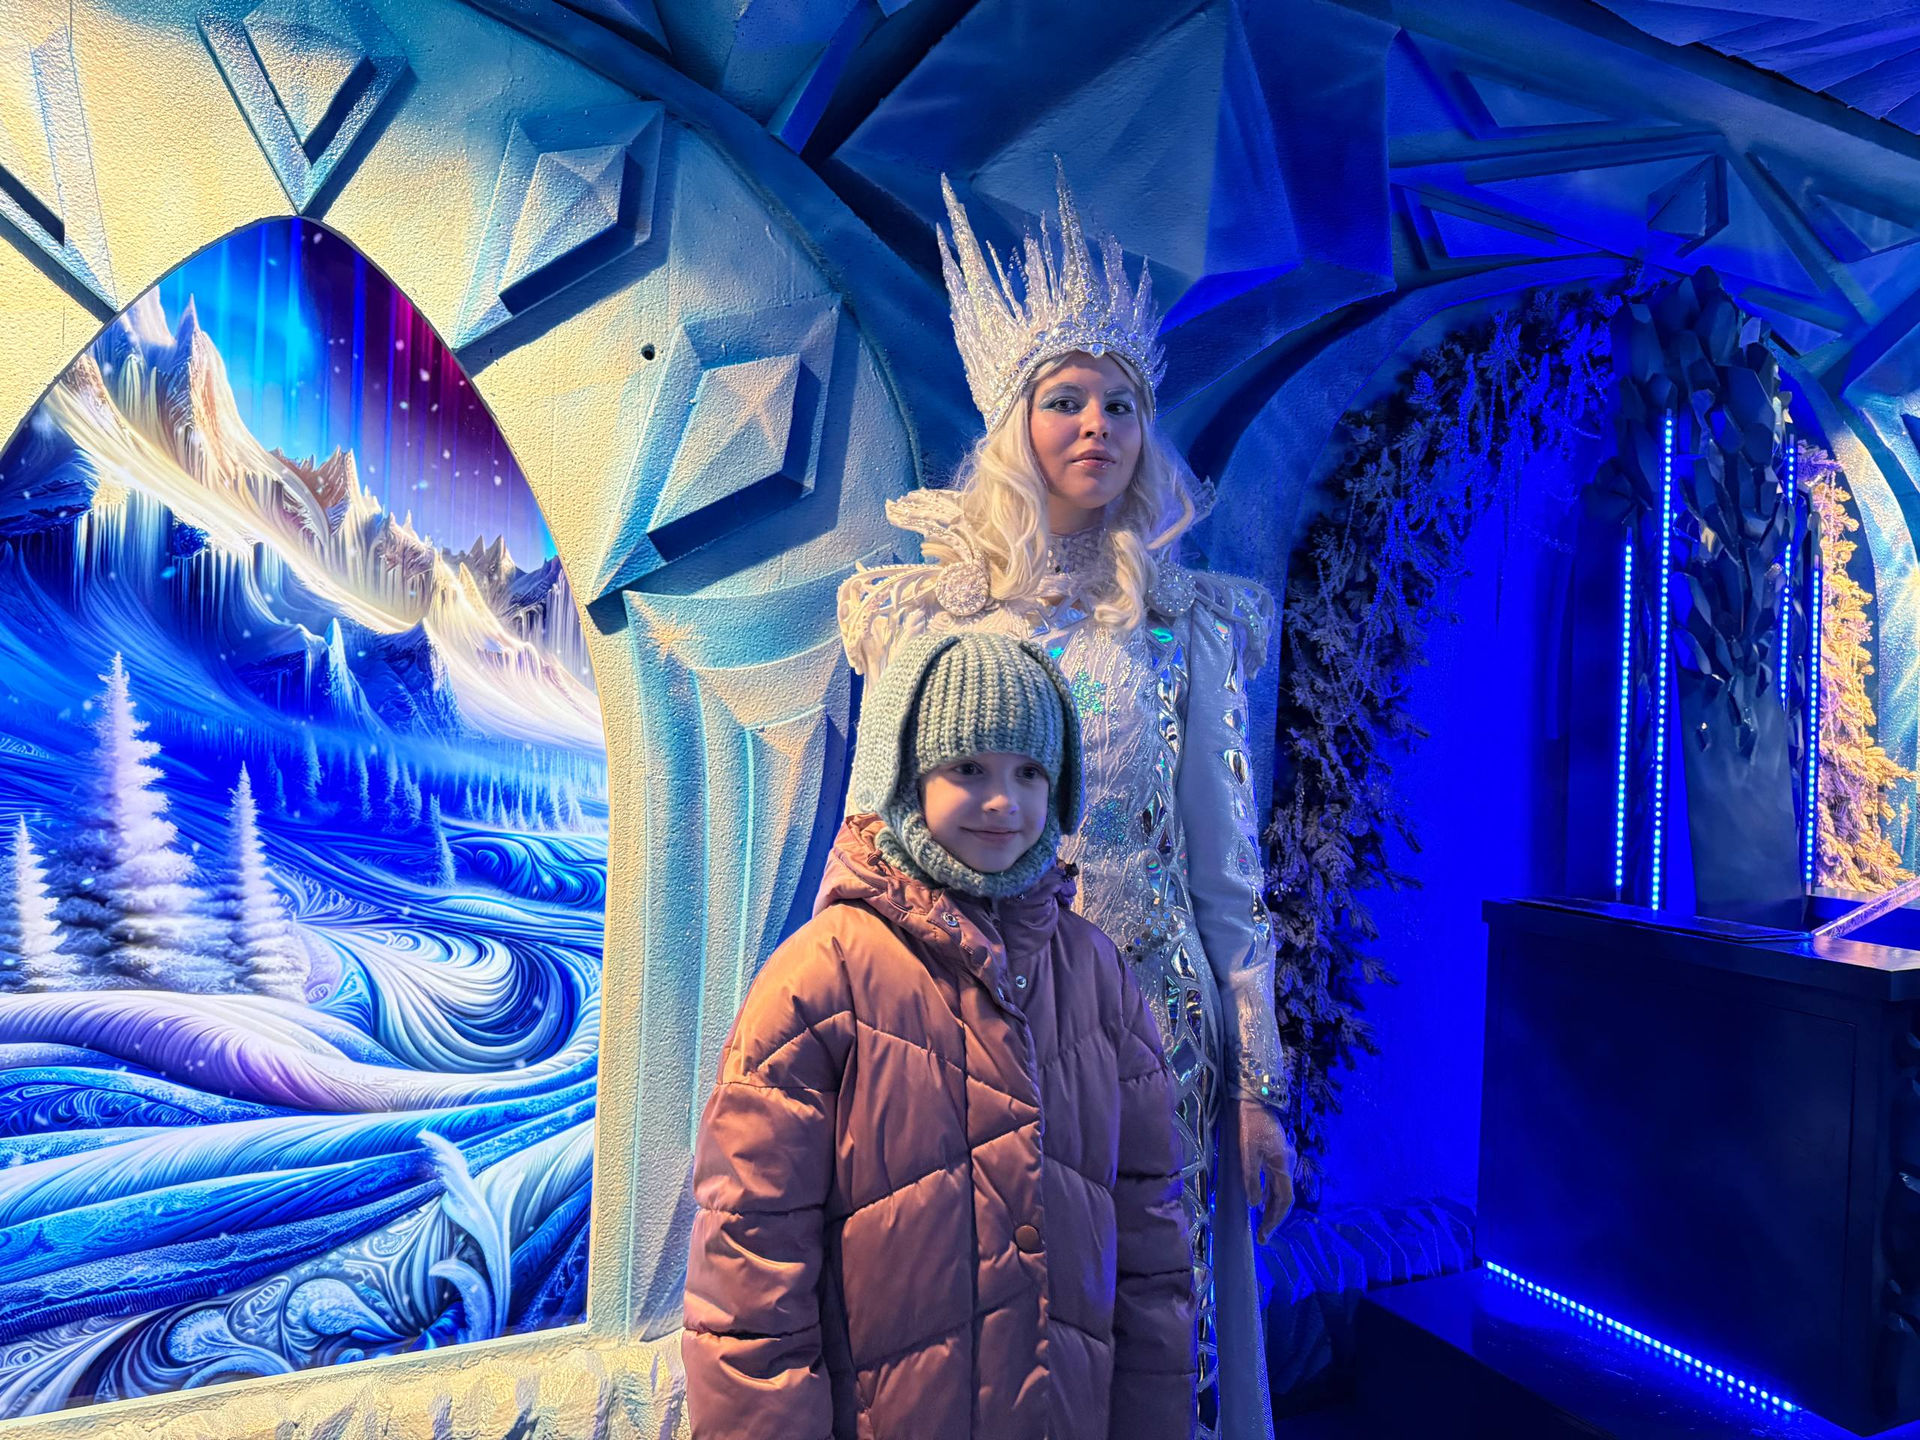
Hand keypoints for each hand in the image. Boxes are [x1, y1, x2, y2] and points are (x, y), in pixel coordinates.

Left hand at [1238, 1100, 1294, 1243]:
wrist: (1253, 1098)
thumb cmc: (1248, 1124)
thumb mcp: (1246, 1152)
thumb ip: (1251, 1179)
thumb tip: (1255, 1205)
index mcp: (1282, 1165)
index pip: (1284, 1201)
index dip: (1275, 1220)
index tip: (1264, 1236)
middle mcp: (1287, 1163)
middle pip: (1284, 1197)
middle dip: (1274, 1218)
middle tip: (1263, 1236)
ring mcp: (1283, 1157)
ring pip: (1281, 1189)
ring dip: (1272, 1207)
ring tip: (1262, 1223)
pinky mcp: (1276, 1152)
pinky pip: (1276, 1179)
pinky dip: (1270, 1193)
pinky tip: (1260, 1199)